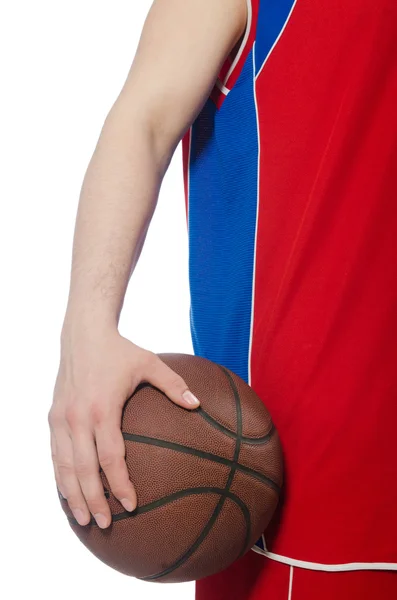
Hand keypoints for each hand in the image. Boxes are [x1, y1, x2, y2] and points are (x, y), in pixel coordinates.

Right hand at [48, 327, 199, 528]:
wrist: (83, 334)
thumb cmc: (120, 350)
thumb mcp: (150, 363)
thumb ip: (174, 385)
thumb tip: (198, 405)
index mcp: (102, 408)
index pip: (109, 457)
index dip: (119, 484)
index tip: (130, 505)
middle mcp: (77, 417)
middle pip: (83, 470)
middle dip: (93, 500)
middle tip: (104, 525)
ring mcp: (61, 418)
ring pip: (64, 466)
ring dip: (72, 495)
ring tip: (82, 519)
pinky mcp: (53, 416)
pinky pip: (55, 453)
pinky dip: (60, 476)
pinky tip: (67, 491)